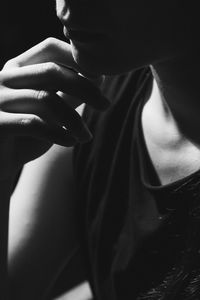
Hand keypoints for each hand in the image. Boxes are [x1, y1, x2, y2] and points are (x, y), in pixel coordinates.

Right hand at [0, 38, 108, 178]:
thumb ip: (70, 94)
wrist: (0, 161)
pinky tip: (71, 142)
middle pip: (51, 71)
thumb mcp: (52, 111)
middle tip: (105, 105)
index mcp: (19, 69)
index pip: (50, 48)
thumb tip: (99, 77)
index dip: (77, 58)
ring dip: (74, 120)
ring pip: (46, 99)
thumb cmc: (27, 134)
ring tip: (86, 136)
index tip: (100, 78)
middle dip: (85, 87)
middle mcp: (5, 79)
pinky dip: (58, 134)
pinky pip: (33, 123)